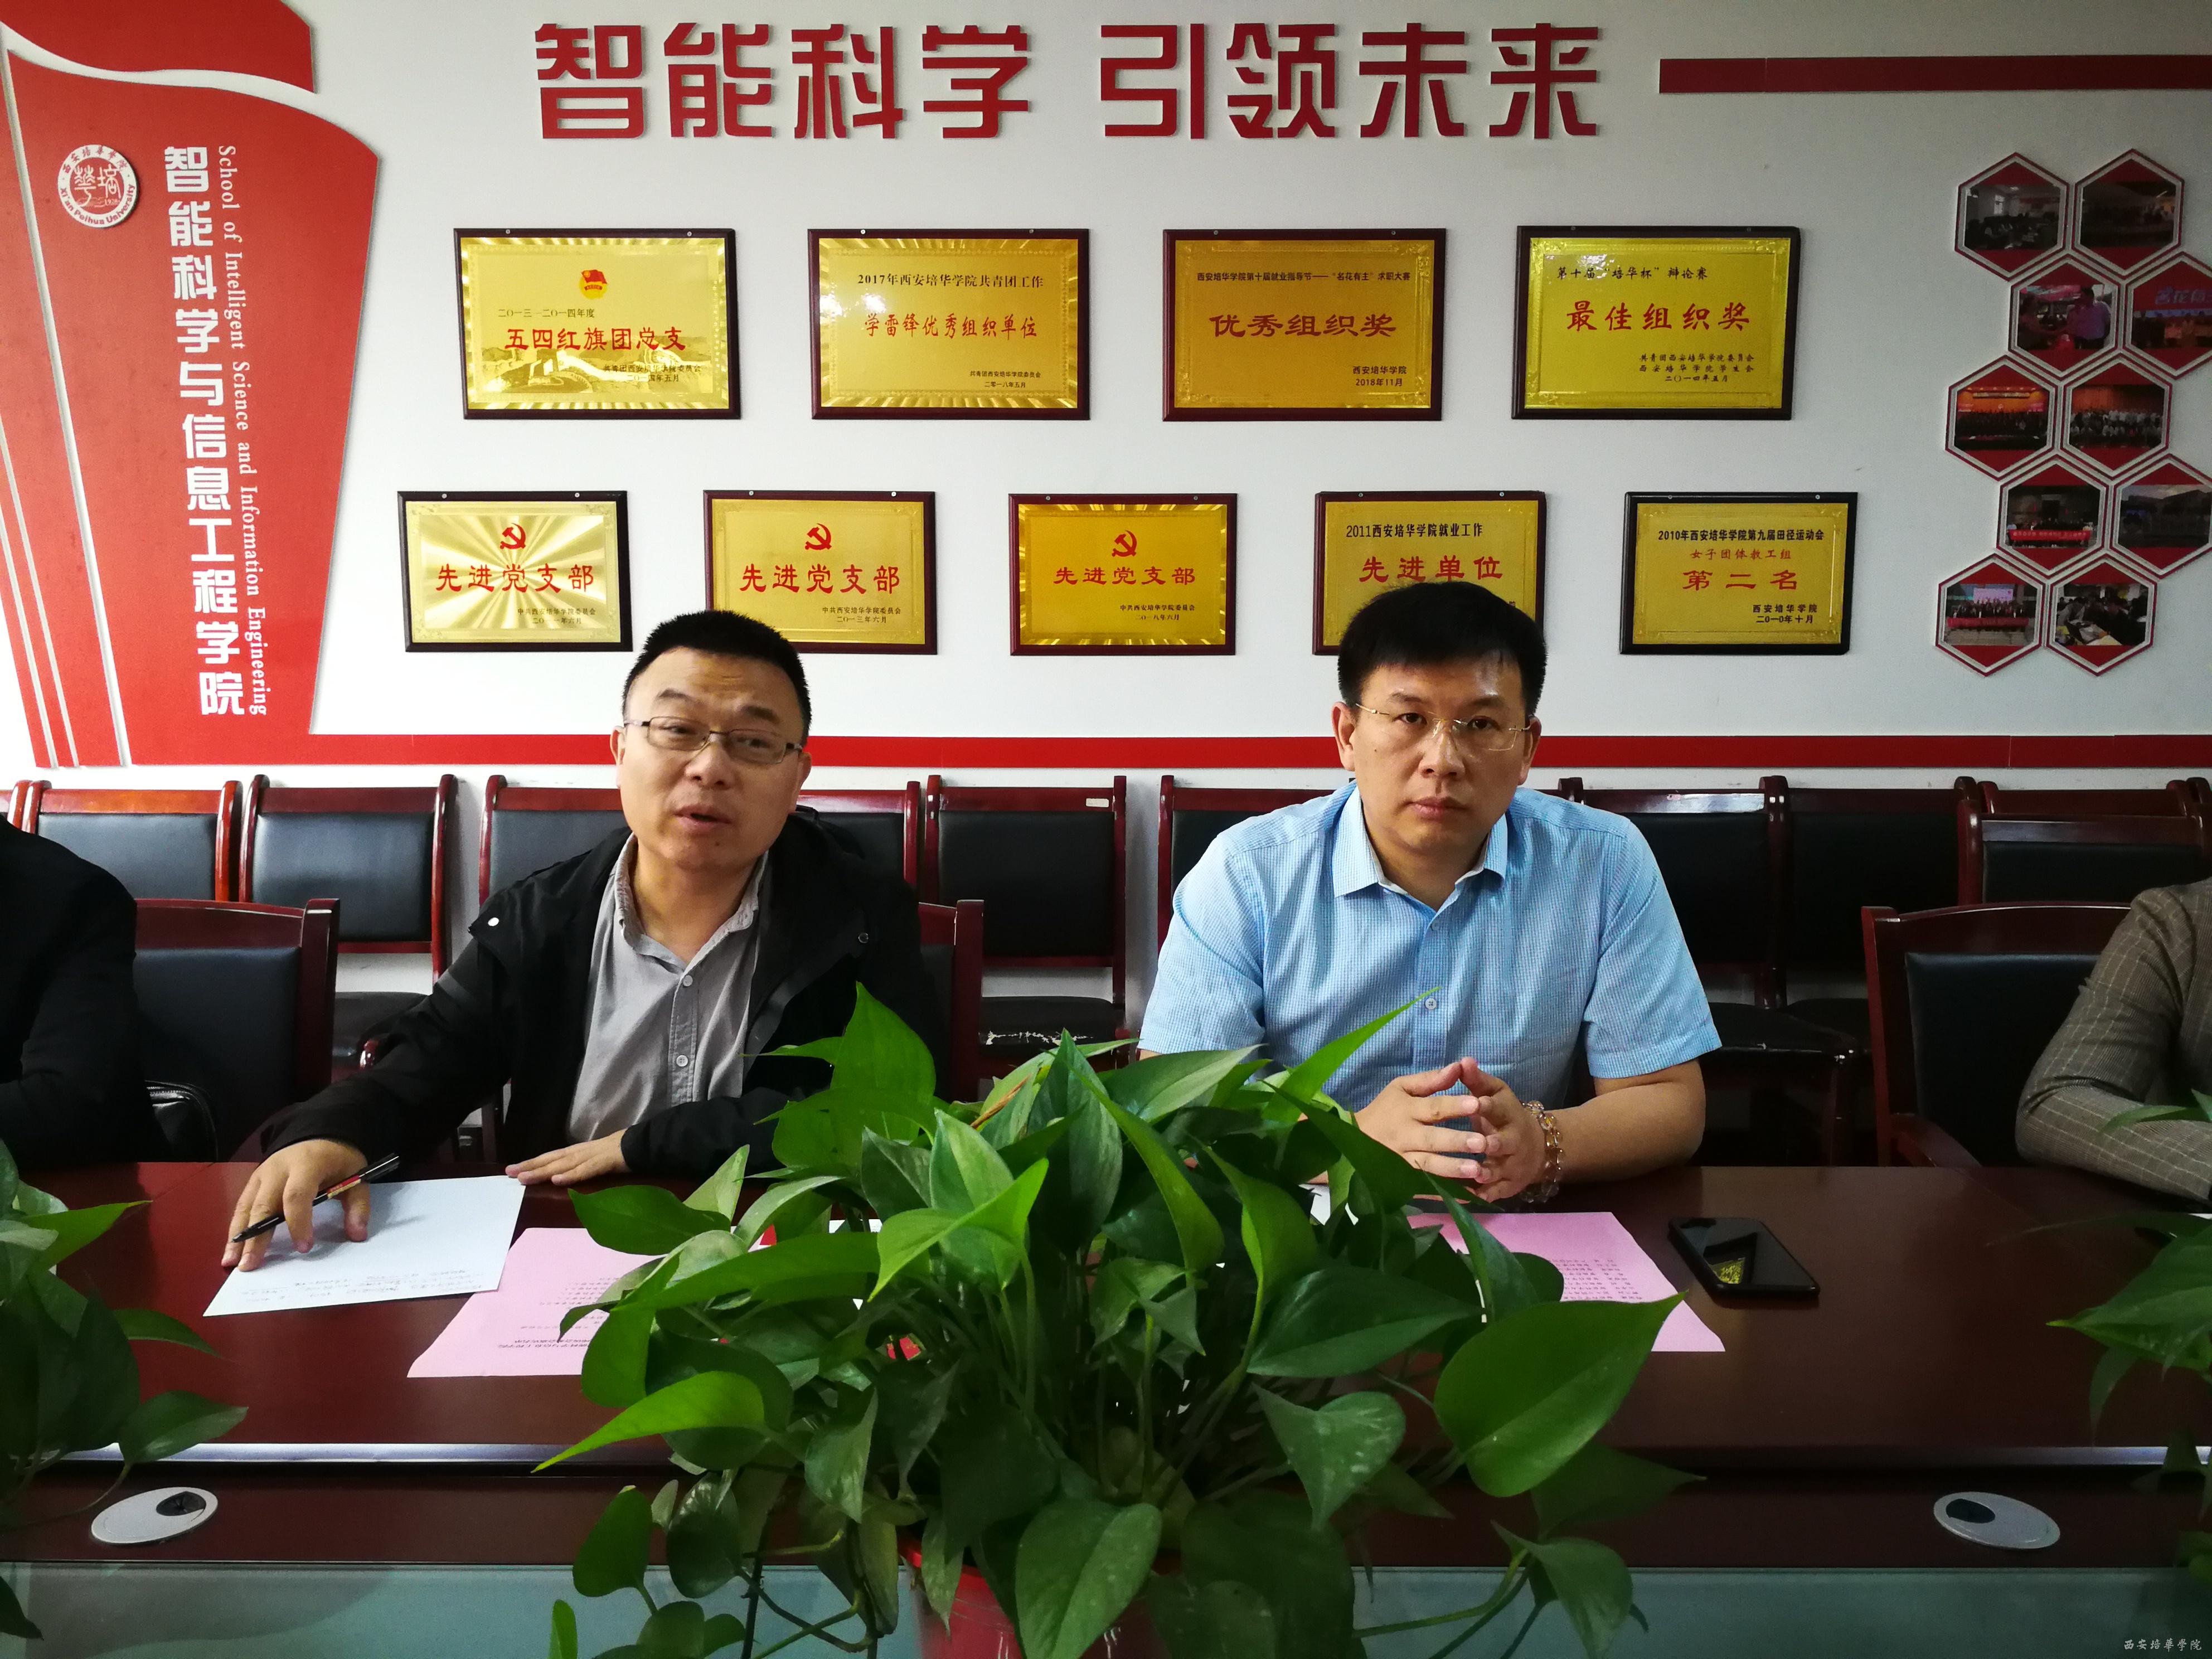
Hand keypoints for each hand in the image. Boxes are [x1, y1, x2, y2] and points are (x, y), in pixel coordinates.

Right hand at [222, 1139, 368, 1270]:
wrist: (319, 1131)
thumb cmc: (337, 1158)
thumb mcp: (356, 1175)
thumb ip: (358, 1205)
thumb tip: (357, 1235)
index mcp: (307, 1164)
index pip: (297, 1195)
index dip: (299, 1222)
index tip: (304, 1247)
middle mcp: (278, 1169)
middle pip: (263, 1205)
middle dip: (255, 1237)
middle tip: (250, 1265)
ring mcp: (262, 1174)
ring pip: (246, 1206)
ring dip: (237, 1236)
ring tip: (231, 1262)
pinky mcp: (254, 1179)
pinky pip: (242, 1205)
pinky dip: (236, 1227)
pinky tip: (232, 1248)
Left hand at [507, 1132, 628, 1187]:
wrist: (643, 1144)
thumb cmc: (620, 1153)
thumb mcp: (595, 1160)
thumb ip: (581, 1167)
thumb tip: (563, 1176)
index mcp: (577, 1152)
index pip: (551, 1158)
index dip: (532, 1163)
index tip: (513, 1170)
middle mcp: (579, 1152)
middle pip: (551, 1160)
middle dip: (529, 1166)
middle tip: (508, 1173)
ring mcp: (591, 1156)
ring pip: (563, 1165)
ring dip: (542, 1171)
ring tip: (524, 1177)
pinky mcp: (604, 1162)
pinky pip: (585, 1171)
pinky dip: (571, 1175)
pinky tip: (557, 1180)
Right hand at [1357, 1060, 1488, 1183]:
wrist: (1354, 1141)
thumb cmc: (1384, 1110)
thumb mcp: (1401, 1088)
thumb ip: (1430, 1080)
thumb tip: (1458, 1067)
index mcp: (1407, 1111)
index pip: (1433, 1108)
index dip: (1454, 1106)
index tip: (1477, 1104)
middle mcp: (1406, 1137)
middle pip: (1432, 1140)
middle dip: (1457, 1141)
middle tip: (1483, 1142)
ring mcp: (1403, 1161)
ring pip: (1429, 1166)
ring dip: (1452, 1169)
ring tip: (1476, 1170)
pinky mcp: (1403, 1180)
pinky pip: (1425, 1187)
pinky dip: (1444, 1192)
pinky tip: (1465, 1196)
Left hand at [1463, 1063, 1543, 1201]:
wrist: (1536, 1146)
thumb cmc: (1503, 1115)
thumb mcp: (1495, 1093)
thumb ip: (1477, 1080)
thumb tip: (1463, 1060)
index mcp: (1509, 1114)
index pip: (1499, 1108)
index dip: (1488, 1105)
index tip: (1477, 1102)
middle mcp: (1513, 1140)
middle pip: (1505, 1142)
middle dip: (1494, 1143)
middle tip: (1480, 1143)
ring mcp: (1512, 1165)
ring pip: (1501, 1169)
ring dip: (1488, 1172)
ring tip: (1475, 1174)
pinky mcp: (1509, 1185)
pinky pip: (1497, 1192)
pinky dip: (1485, 1195)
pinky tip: (1470, 1199)